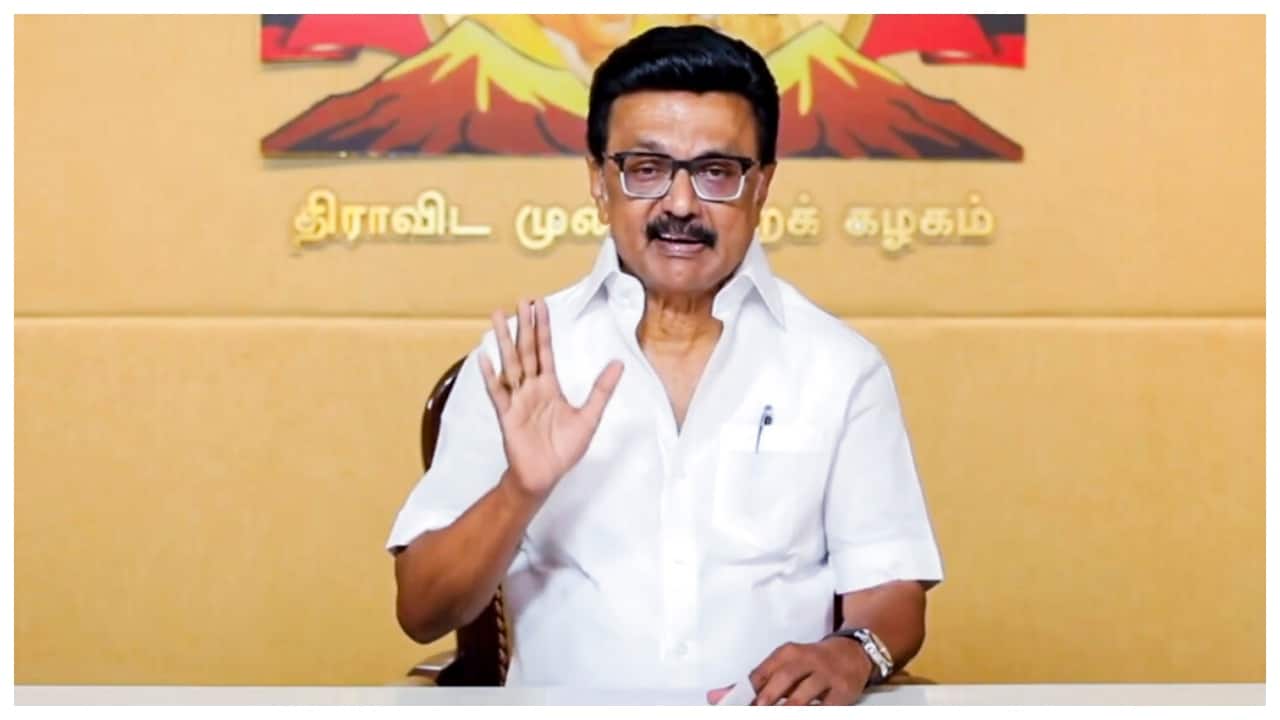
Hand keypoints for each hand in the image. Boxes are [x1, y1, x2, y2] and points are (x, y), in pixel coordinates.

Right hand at [477, 297, 623, 499]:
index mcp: (549, 386)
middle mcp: (531, 388)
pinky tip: (484, 357)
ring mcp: (517, 400)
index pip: (545, 350)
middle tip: (520, 300)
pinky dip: (491, 375)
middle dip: (524, 325)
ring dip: (504, 340)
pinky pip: (498, 392)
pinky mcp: (507, 415)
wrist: (545, 476)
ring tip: (497, 317)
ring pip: (510, 364)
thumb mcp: (590, 416)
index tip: (539, 304)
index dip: (543, 327)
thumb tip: (618, 364)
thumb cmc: (564, 449)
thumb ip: (601, 390)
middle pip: (527, 350)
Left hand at [706, 638, 874, 705]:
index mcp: (786, 654)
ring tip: (777, 714)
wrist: (852, 652)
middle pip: (781, 682)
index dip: (745, 693)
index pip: (760, 674)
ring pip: (802, 696)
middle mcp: (805, 661)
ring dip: (788, 709)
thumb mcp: (783, 665)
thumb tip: (716, 697)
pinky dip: (814, 712)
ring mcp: (825, 675)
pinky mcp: (842, 690)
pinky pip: (826, 707)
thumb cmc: (811, 662)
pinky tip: (805, 714)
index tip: (732, 706)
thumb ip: (752, 684)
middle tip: (756, 710)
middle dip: (766, 700)